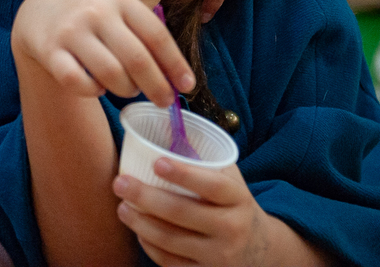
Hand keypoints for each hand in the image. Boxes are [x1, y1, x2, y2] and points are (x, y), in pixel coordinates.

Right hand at [11, 0, 193, 107]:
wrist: (40, 9)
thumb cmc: (92, 15)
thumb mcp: (118, 9)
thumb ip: (144, 35)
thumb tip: (178, 77)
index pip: (156, 35)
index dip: (175, 64)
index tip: (188, 86)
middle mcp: (96, 11)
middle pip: (136, 59)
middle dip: (157, 86)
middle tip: (164, 102)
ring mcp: (71, 31)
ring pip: (110, 74)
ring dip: (126, 90)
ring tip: (128, 90)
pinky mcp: (49, 51)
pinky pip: (79, 83)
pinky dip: (93, 91)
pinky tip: (97, 87)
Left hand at [113, 161, 271, 266]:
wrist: (259, 250)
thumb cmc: (232, 204)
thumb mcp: (230, 180)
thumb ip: (205, 158)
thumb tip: (165, 126)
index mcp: (238, 199)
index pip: (213, 185)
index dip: (185, 174)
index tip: (157, 162)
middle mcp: (231, 228)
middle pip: (183, 213)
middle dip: (146, 197)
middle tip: (120, 182)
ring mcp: (218, 255)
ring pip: (171, 240)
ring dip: (140, 223)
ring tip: (122, 207)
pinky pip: (170, 262)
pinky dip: (150, 245)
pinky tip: (138, 231)